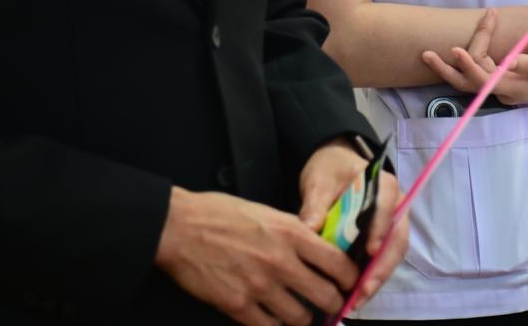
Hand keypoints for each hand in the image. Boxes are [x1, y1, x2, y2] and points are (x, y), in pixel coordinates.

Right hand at [154, 187, 355, 325]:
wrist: (179, 228)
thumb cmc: (219, 213)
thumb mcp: (266, 212)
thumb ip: (293, 231)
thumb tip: (314, 246)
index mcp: (291, 233)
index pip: (337, 262)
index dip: (348, 277)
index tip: (349, 282)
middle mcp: (281, 261)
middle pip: (325, 295)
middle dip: (334, 303)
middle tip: (332, 304)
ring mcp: (260, 286)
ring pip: (300, 317)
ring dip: (305, 318)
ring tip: (303, 314)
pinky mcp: (238, 306)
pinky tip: (277, 321)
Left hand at [297, 141, 408, 304]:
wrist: (333, 169)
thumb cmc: (330, 171)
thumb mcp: (319, 182)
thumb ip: (316, 203)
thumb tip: (310, 227)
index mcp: (383, 185)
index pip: (387, 206)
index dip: (381, 229)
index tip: (370, 250)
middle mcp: (395, 207)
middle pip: (396, 238)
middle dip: (382, 266)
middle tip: (363, 289)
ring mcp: (390, 226)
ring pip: (392, 255)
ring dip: (377, 279)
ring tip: (356, 301)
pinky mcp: (381, 241)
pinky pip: (381, 262)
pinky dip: (370, 279)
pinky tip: (354, 297)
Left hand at [424, 10, 527, 105]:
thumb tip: (507, 62)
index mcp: (517, 88)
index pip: (484, 79)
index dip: (467, 64)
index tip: (454, 49)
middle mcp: (508, 90)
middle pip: (471, 84)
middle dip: (447, 70)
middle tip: (425, 54)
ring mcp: (509, 86)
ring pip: (476, 76)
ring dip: (459, 61)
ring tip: (438, 49)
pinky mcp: (512, 79)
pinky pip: (485, 72)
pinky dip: (472, 59)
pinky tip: (463, 49)